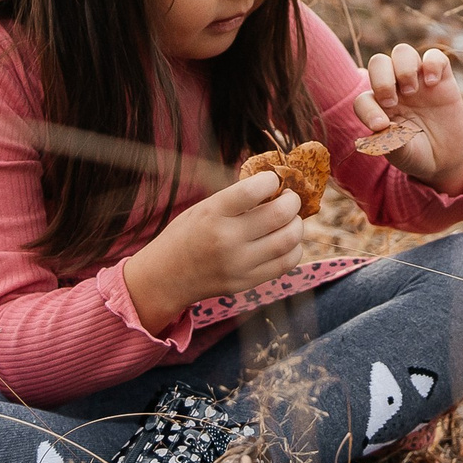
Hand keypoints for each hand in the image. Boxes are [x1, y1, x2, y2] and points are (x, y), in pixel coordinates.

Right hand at [120, 170, 304, 332]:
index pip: (253, 190)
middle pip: (279, 215)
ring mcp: (239, 264)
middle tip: (290, 198)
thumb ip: (236, 199)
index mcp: (213, 214)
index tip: (273, 180)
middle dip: (293, 201)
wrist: (165, 277)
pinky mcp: (247, 282)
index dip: (271, 180)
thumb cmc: (186, 234)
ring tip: (290, 219)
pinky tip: (285, 241)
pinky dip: (293, 248)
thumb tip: (275, 185)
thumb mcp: (204, 208)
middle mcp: (227, 240)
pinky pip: (285, 263)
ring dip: (297, 224)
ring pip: (289, 240)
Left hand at [351, 42, 462, 193]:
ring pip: (402, 52)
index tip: (380, 126)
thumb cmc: (415, 153)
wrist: (444, 158)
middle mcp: (394, 88)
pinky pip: (434, 56)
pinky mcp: (441, 78)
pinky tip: (433, 83)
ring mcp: (417, 80)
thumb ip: (390, 141)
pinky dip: (432, 63)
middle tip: (392, 102)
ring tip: (411, 90)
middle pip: (378, 62)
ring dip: (404, 68)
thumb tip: (381, 126)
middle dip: (382, 79)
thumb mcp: (401, 153)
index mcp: (378, 107)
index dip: (367, 109)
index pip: (363, 98)